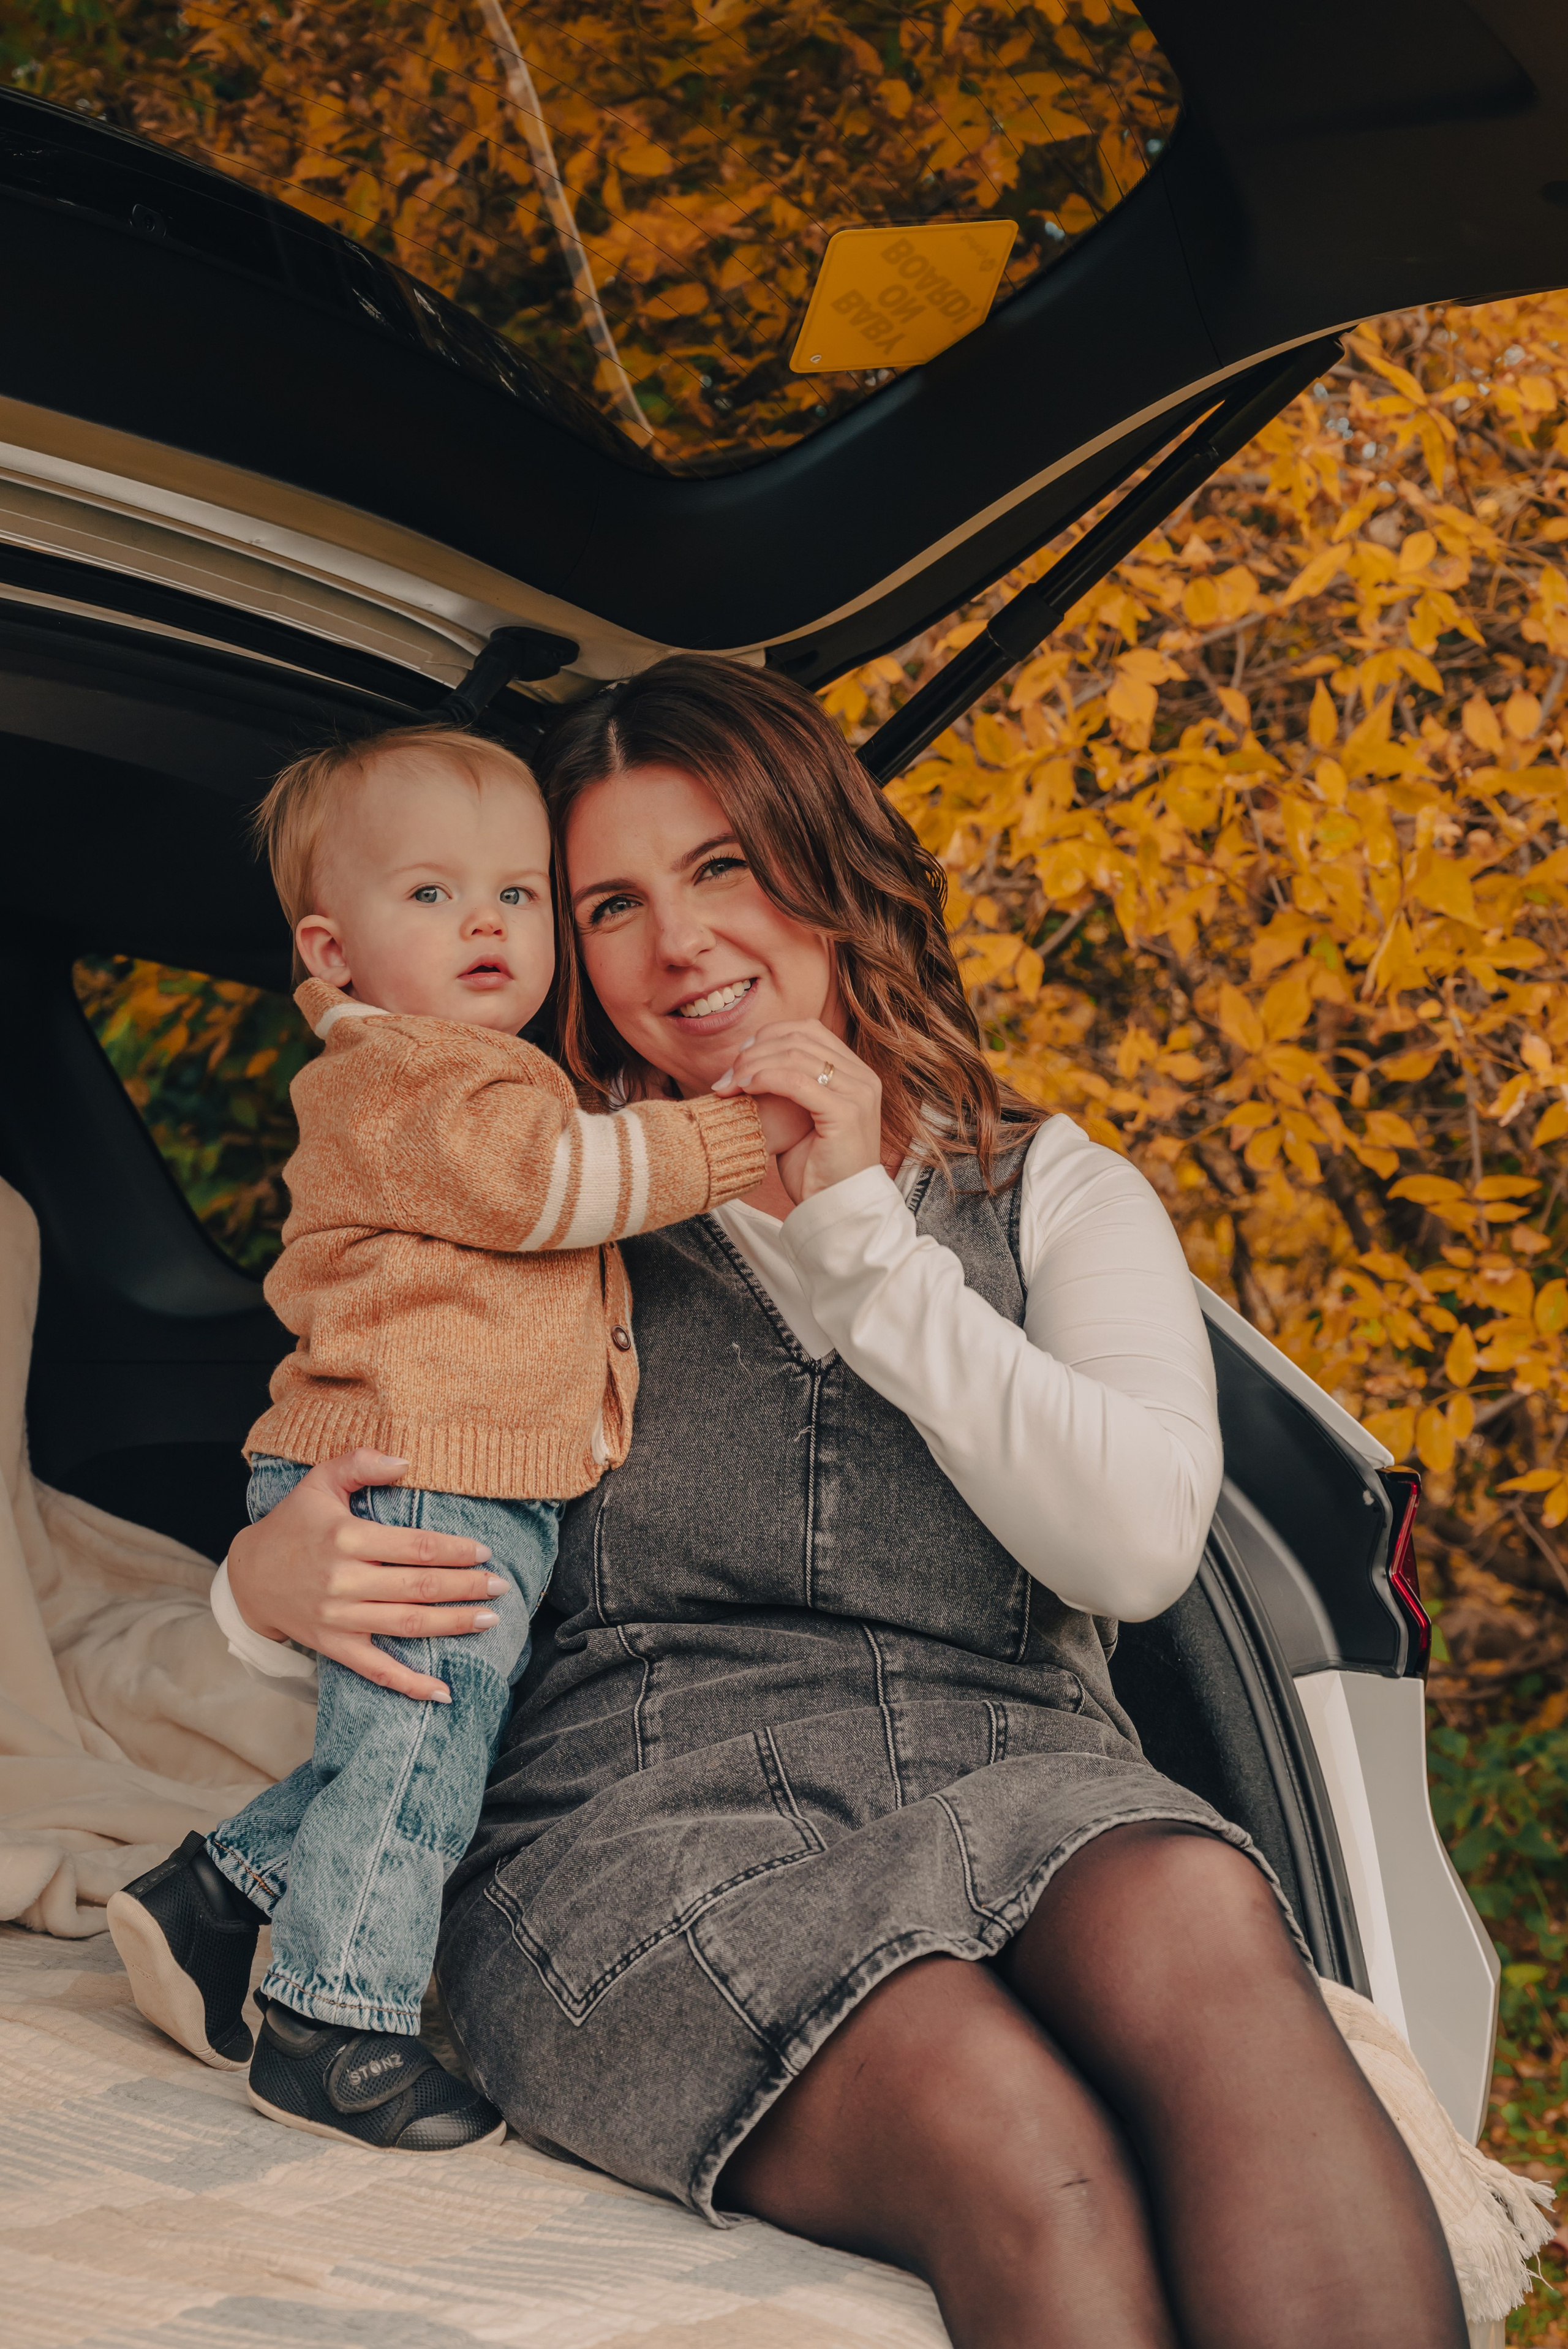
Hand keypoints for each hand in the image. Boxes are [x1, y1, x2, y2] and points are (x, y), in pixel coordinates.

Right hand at [226, 1449, 508, 1701]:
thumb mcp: (319, 1482)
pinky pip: (377, 1671)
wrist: (249, 1576)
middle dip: (465, 1587)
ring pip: (407, 1625)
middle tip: (500, 1586)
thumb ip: (360, 1462)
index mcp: (346, 1539)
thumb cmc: (292, 1524)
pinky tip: (443, 1692)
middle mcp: (344, 1582)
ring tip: (488, 1620)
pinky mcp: (334, 1646)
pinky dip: (410, 1685)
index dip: (454, 1550)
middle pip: (419, 1587)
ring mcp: (339, 1619)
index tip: (483, 1551)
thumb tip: (406, 1460)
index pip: (414, 1547)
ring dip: (452, 1625)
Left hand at [713, 1021, 882, 1203]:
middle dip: (755, 1052)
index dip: (770, 1036)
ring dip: (753, 1065)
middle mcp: (863, 1078)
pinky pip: (796, 1081)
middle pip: (800, 1039)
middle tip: (727, 1075)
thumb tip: (751, 1061)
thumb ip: (789, 1086)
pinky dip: (764, 1079)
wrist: (837, 1208)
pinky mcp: (846, 1112)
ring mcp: (859, 1093)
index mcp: (856, 1073)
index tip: (740, 1058)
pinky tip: (744, 1089)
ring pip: (795, 1056)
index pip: (810, 1031)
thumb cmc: (816, 1169)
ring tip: (729, 1085)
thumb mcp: (802, 1118)